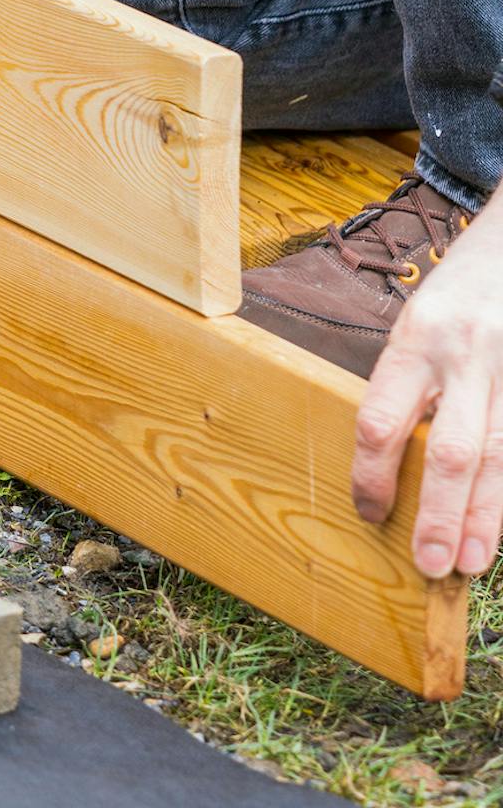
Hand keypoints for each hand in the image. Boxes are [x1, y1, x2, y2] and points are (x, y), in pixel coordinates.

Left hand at [353, 193, 502, 578]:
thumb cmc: (458, 293)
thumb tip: (388, 458)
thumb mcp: (416, 324)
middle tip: (429, 565)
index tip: (368, 512)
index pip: (382, 418)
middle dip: (439, 512)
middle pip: (452, 450)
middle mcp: (465, 356)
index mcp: (415, 340)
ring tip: (471, 561)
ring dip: (487, 515)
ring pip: (501, 455)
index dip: (371, 472)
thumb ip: (408, 383)